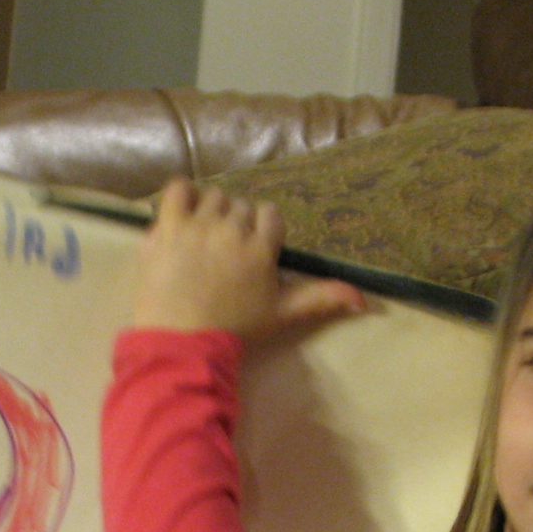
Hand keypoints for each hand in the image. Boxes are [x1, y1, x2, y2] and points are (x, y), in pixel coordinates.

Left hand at [130, 179, 366, 342]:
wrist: (183, 342)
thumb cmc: (235, 330)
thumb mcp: (282, 315)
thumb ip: (321, 298)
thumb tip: (365, 300)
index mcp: (262, 246)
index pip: (270, 215)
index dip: (260, 232)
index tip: (249, 253)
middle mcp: (233, 228)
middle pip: (241, 207)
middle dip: (235, 226)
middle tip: (222, 255)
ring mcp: (198, 225)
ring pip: (213, 196)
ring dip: (210, 212)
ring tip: (201, 240)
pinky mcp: (167, 227)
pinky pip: (177, 189)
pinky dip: (182, 196)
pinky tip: (182, 215)